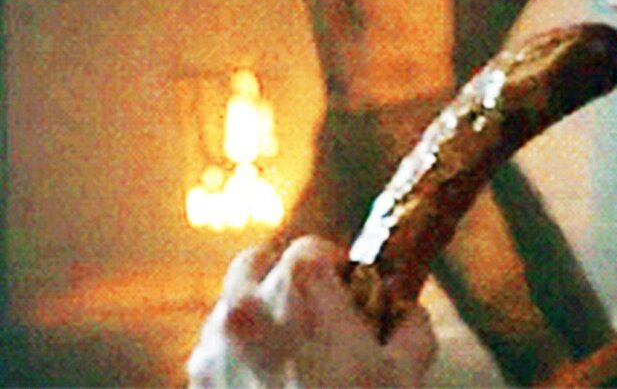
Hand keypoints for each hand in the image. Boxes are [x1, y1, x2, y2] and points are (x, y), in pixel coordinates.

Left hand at [187, 236, 436, 387]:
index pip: (315, 250)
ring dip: (257, 317)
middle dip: (283, 276)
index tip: (354, 291)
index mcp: (300, 289)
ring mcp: (214, 347)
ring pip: (230, 308)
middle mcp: (248, 306)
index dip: (339, 267)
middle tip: (314, 309)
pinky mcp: (197, 385)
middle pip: (256, 263)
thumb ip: (410, 328)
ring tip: (291, 355)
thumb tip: (407, 315)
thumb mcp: (406, 373)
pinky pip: (215, 354)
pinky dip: (237, 358)